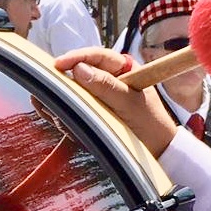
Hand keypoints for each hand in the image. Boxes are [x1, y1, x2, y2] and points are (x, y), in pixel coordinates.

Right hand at [52, 48, 175, 157]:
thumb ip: (106, 86)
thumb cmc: (152, 125)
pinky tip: (60, 121)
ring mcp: (99, 98)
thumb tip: (79, 69)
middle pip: (79, 73)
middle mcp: (109, 81)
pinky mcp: (93, 115)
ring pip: (73, 93)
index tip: (58, 65)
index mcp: (123, 70)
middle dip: (65, 84)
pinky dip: (64, 117)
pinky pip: (73, 111)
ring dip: (64, 104)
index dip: (76, 57)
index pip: (97, 56)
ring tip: (58, 114)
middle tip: (51, 93)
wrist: (159, 153)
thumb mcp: (130, 104)